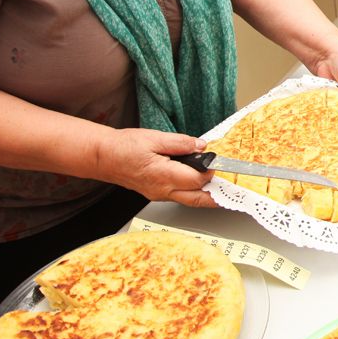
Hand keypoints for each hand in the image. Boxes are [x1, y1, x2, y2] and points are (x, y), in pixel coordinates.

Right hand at [96, 129, 215, 207]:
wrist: (104, 157)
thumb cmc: (124, 147)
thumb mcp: (155, 138)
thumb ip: (181, 143)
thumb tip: (201, 145)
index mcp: (163, 175)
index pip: (197, 179)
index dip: (211, 171)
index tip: (219, 162)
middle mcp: (162, 189)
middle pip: (197, 199)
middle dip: (217, 197)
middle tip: (233, 191)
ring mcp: (159, 194)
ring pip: (189, 200)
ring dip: (207, 196)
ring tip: (223, 188)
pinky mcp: (156, 193)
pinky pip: (180, 196)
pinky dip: (194, 193)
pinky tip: (201, 184)